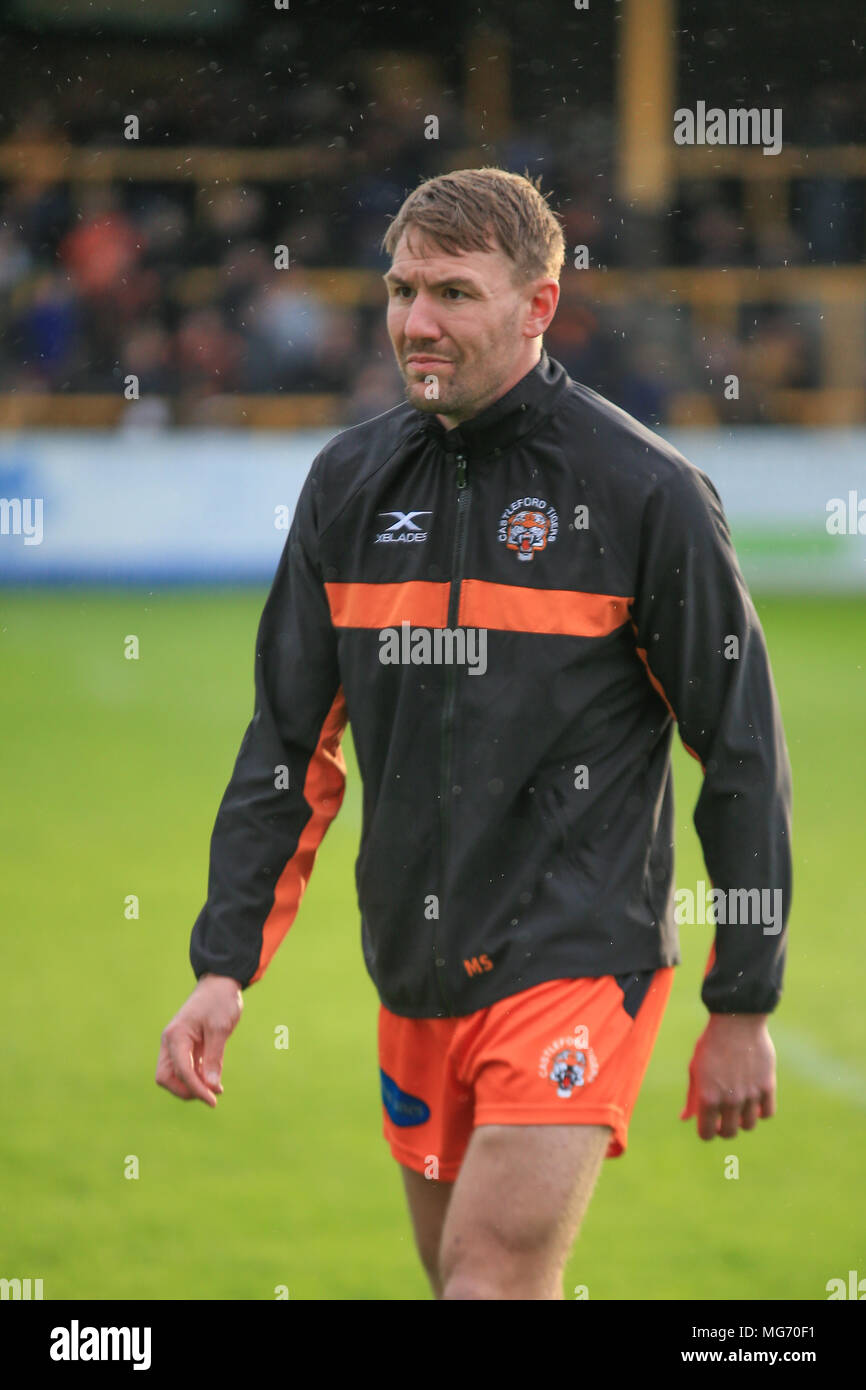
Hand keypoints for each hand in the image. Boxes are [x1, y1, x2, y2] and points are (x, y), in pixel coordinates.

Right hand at [156, 973, 242, 1106]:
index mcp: (176, 1036)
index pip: (181, 1071)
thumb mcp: (220, 1028)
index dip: (196, 1089)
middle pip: (166, 1078)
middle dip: (185, 1091)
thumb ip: (214, 1058)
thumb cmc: (220, 1001)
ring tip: (215, 1090)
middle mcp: (171, 1042)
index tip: (213, 1101)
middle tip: (210, 1096)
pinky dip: (196, 1078)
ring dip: (192, 1086)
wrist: (220, 983)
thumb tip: (211, 1086)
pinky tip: (213, 1082)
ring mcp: (176, 1045)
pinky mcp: (185, 1047)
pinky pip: (185, 1069)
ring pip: (174, 1076)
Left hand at [681, 1013, 775, 1139]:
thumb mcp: (695, 1069)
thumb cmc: (711, 1044)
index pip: (707, 1134)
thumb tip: (685, 1118)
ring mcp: (750, 1095)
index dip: (706, 1131)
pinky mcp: (767, 1087)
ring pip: (749, 1126)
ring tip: (739, 1106)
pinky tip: (754, 1099)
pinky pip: (767, 1113)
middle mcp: (729, 1100)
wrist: (736, 1021)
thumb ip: (692, 1096)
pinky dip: (761, 1111)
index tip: (708, 1124)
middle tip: (723, 1117)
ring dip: (742, 1120)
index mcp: (707, 1097)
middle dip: (723, 1128)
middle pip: (729, 1133)